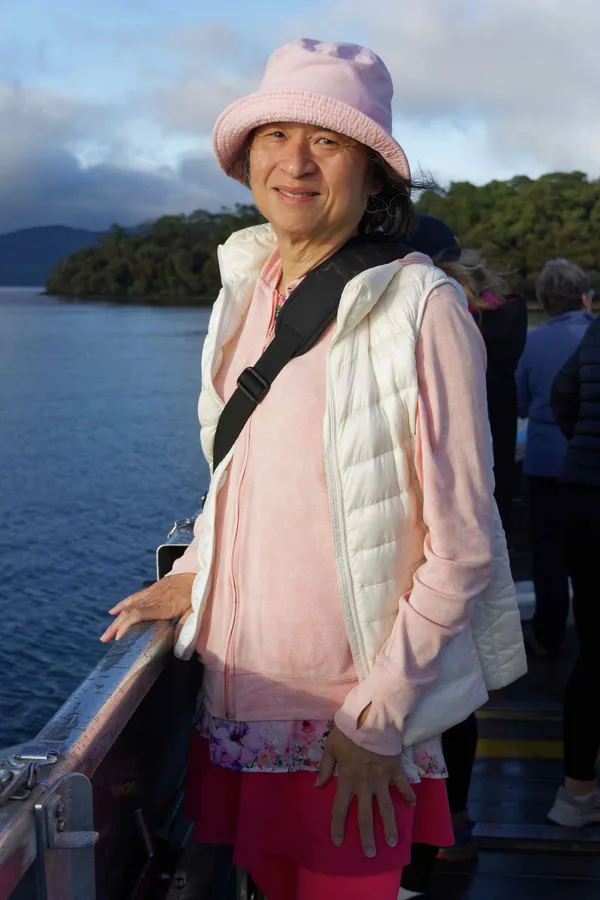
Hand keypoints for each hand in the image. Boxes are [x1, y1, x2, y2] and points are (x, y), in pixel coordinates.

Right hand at [100, 572, 195, 642]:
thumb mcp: (196, 612)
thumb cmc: (200, 593)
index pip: (139, 614)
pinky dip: (122, 605)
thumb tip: (177, 647)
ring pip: (129, 605)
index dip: (127, 625)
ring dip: (116, 620)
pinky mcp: (153, 588)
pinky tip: (113, 612)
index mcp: (164, 605)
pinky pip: (134, 597)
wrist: (201, 571)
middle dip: (116, 626)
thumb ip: (185, 627)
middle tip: (105, 640)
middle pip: (130, 611)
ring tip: (106, 634)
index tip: (119, 637)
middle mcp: (155, 598)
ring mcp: (152, 592)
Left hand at [316, 726, 414, 857]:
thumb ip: (325, 767)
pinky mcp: (395, 770)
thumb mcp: (330, 746)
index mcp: (347, 779)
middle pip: (365, 815)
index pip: (340, 808)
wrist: (372, 718)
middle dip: (367, 836)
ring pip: (386, 807)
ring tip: (393, 842)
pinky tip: (413, 806)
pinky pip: (403, 786)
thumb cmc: (349, 732)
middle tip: (370, 854)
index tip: (337, 842)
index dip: (338, 826)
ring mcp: (382, 779)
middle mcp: (365, 784)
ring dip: (390, 826)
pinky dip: (408, 795)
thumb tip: (318, 786)